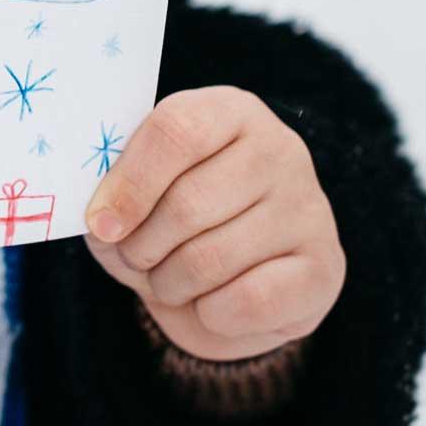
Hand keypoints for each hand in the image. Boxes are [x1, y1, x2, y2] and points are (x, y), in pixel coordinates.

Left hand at [82, 86, 344, 361]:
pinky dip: (211, 313)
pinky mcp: (325, 267)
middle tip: (132, 257)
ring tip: (167, 279)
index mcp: (227, 111)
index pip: (177, 130)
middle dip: (141, 245)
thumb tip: (100, 217)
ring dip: (168, 283)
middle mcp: (279, 149)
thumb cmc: (169, 226)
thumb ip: (112, 192)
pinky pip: (249, 300)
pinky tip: (212, 302)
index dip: (130, 183)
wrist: (230, 287)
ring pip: (211, 258)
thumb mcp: (133, 197)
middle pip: (188, 202)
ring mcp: (309, 207)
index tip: (100, 223)